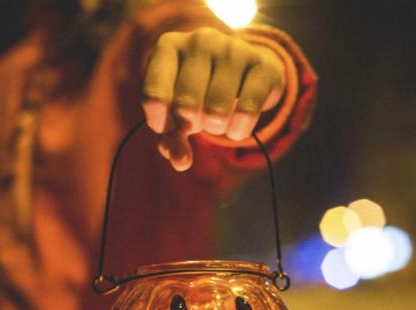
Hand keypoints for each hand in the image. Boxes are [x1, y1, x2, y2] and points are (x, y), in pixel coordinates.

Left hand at [142, 27, 284, 170]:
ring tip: (218, 123)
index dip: (161, 124)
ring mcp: (233, 48)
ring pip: (216, 109)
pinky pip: (247, 110)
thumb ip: (172, 138)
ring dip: (216, 129)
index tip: (169, 128)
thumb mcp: (178, 111)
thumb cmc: (202, 93)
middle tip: (198, 122)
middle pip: (185, 105)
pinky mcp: (262, 64)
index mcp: (168, 47)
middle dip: (191, 126)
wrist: (247, 73)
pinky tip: (237, 128)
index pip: (154, 95)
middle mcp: (199, 40)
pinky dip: (239, 129)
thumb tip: (181, 162)